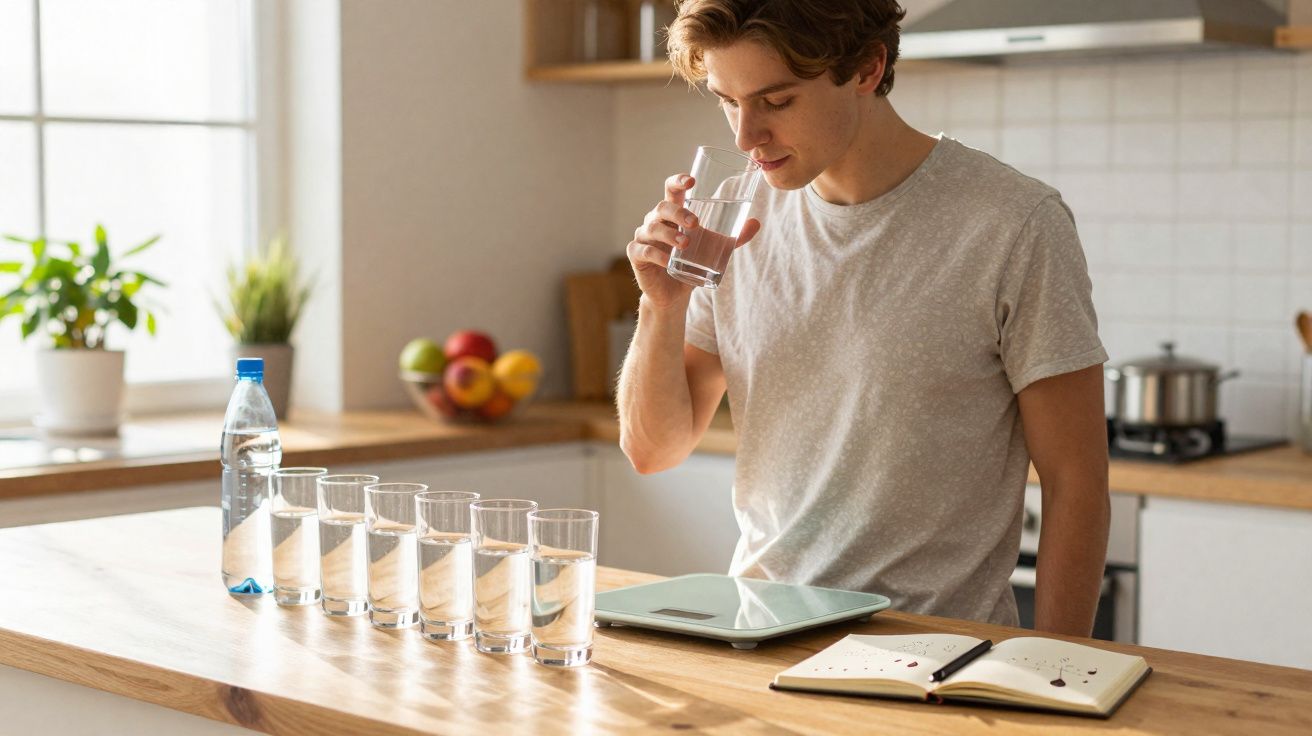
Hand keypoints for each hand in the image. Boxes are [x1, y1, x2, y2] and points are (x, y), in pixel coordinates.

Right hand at [626, 173, 761, 309]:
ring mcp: (644, 236)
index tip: (692, 181)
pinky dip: (655, 254)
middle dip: (678, 213)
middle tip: (696, 223)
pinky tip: (666, 260)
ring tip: (686, 243)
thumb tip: (756, 223)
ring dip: (669, 234)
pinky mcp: (636, 255)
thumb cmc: (692, 262)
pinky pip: (643, 250)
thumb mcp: (715, 248)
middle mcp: (656, 220)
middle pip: (662, 207)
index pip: (672, 190)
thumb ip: (734, 237)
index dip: (678, 181)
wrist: (674, 293)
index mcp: (673, 213)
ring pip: (652, 228)